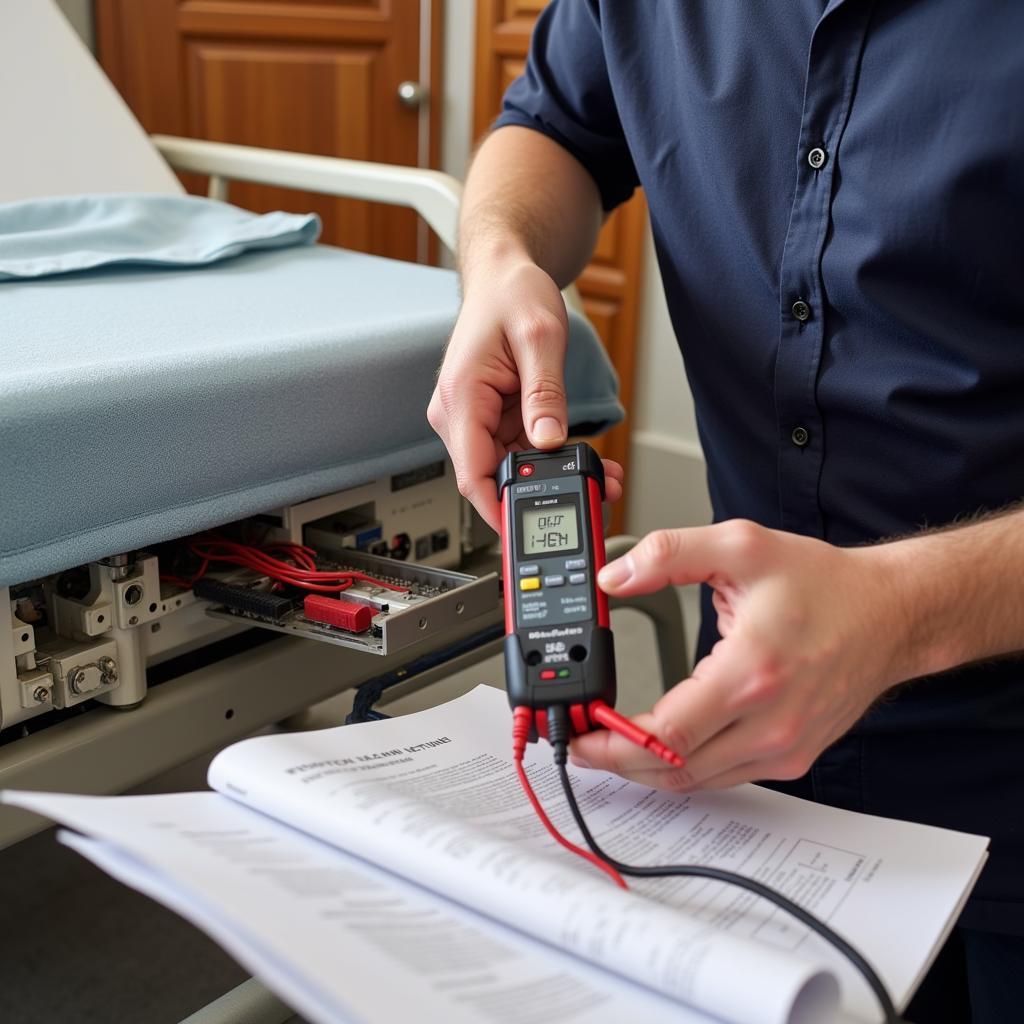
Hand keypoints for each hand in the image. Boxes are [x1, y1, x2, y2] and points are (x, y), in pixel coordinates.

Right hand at [428, 258, 621, 530]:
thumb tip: (549, 441)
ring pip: (512, 470)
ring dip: (552, 479)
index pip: (472, 474)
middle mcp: (461, 416)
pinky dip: (552, 461)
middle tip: (592, 497)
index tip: (526, 532)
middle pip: (494, 478)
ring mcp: (477, 420)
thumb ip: (545, 394)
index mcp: (461, 399)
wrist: (505, 277)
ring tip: (601, 477)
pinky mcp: (494, 420)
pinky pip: (521, 453)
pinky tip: (585, 461)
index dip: (498, 510)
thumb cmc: (511, 295)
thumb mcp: (539, 337)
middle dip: (541, 495)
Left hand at [571, 521, 909, 790]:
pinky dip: (685, 767)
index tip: (582, 731)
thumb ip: (669, 554)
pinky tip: (661, 746)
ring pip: (697, 780)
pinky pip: (724, 776)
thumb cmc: (824, 584)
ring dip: (647, 769)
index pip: (668, 733)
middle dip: (618, 760)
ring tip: (612, 743)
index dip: (614, 741)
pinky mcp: (792, 756)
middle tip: (583, 741)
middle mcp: (771, 721)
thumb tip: (614, 576)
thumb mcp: (740, 545)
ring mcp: (784, 747)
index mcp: (752, 670)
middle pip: (674, 768)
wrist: (891, 614)